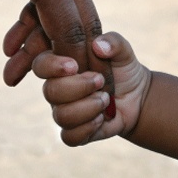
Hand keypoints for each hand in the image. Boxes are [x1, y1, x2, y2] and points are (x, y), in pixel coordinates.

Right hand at [32, 32, 151, 145]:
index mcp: (60, 64)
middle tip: (100, 80)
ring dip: (88, 107)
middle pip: (49, 91)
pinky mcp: (73, 131)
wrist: (136, 96)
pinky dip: (88, 128)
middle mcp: (56, 87)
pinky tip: (102, 118)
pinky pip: (69, 136)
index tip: (74, 66)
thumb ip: (113, 42)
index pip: (40, 64)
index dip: (52, 67)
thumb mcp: (122, 50)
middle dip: (78, 87)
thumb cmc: (121, 67)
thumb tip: (98, 45)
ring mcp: (63, 109)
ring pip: (60, 115)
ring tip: (105, 98)